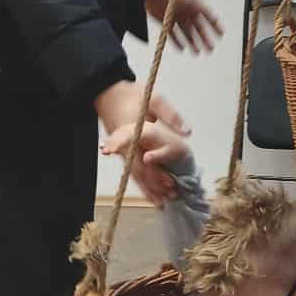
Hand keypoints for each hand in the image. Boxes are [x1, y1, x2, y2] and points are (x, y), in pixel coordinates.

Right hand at [93, 82, 189, 206]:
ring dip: (148, 188)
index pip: (143, 158)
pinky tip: (150, 194)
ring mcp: (123, 150)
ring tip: (162, 202)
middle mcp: (126, 145)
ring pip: (134, 174)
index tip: (168, 182)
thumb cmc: (132, 95)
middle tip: (172, 194)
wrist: (107, 93)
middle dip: (155, 184)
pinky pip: (131, 171)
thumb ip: (171, 115)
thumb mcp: (154, 99)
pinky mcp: (122, 152)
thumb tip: (187, 132)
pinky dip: (141, 183)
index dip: (154, 172)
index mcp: (134, 133)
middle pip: (139, 171)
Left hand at [146, 0, 222, 54]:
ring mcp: (177, 18)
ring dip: (192, 43)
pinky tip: (182, 49)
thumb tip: (216, 18)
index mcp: (196, 6)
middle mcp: (187, 12)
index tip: (221, 35)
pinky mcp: (166, 22)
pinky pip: (173, 34)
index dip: (216, 26)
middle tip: (210, 50)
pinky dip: (177, 42)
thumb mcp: (193, 0)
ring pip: (187, 33)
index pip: (209, 18)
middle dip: (205, 40)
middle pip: (199, 29)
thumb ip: (204, 9)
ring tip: (197, 53)